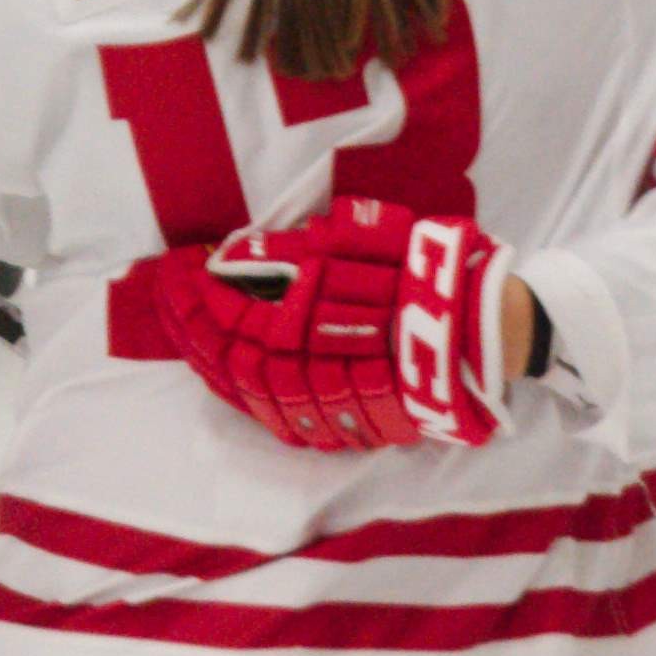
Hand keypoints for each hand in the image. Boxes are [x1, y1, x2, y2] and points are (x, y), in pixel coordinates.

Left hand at [133, 197, 519, 450]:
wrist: (488, 327)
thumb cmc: (427, 265)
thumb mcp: (368, 235)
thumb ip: (298, 250)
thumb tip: (232, 257)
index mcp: (324, 301)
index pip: (238, 301)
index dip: (198, 287)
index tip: (174, 267)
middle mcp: (324, 353)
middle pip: (237, 347)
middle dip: (194, 324)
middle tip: (168, 297)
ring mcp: (337, 394)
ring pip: (255, 386)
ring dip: (213, 360)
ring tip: (187, 335)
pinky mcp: (353, 420)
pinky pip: (285, 417)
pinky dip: (248, 397)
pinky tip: (227, 377)